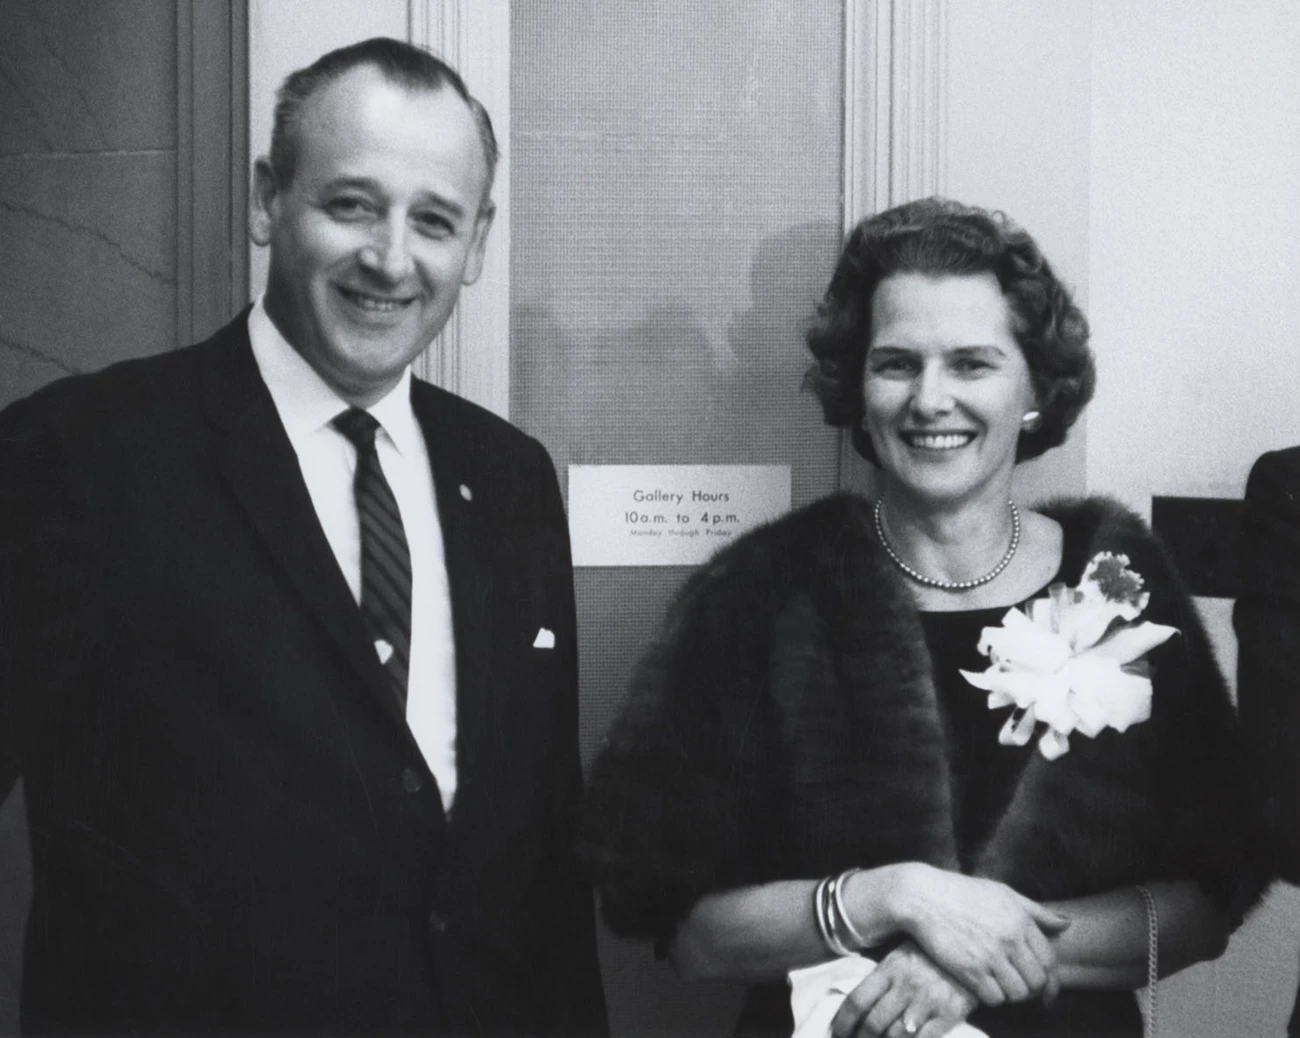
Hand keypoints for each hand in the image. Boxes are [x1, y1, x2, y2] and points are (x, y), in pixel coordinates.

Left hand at [830, 940, 976, 1037]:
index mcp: (890, 968)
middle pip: (873, 1023)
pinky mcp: (949, 1014)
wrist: (973, 947)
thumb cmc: (933, 952)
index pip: (857, 1000)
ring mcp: (927, 1001)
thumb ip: (883, 977)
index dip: (842, 1022)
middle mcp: (905, 985)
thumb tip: (860, 1003)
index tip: (836, 1033)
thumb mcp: (903, 954)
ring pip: (895, 1035)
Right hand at [884, 864, 1068, 1006]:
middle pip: (1037, 981)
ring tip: (1000, 986)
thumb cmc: (962, 892)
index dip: (1051, 981)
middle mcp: (1009, 939)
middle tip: (1019, 989)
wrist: (922, 897)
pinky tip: (983, 986)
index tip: (1047, 993)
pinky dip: (992, 997)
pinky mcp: (969, 970)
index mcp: (1020, 920)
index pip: (1049, 960)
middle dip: (1031, 990)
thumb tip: (1067, 923)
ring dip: (1011, 995)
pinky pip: (994, 998)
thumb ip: (1035, 911)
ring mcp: (990, 955)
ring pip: (1018, 993)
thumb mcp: (1001, 893)